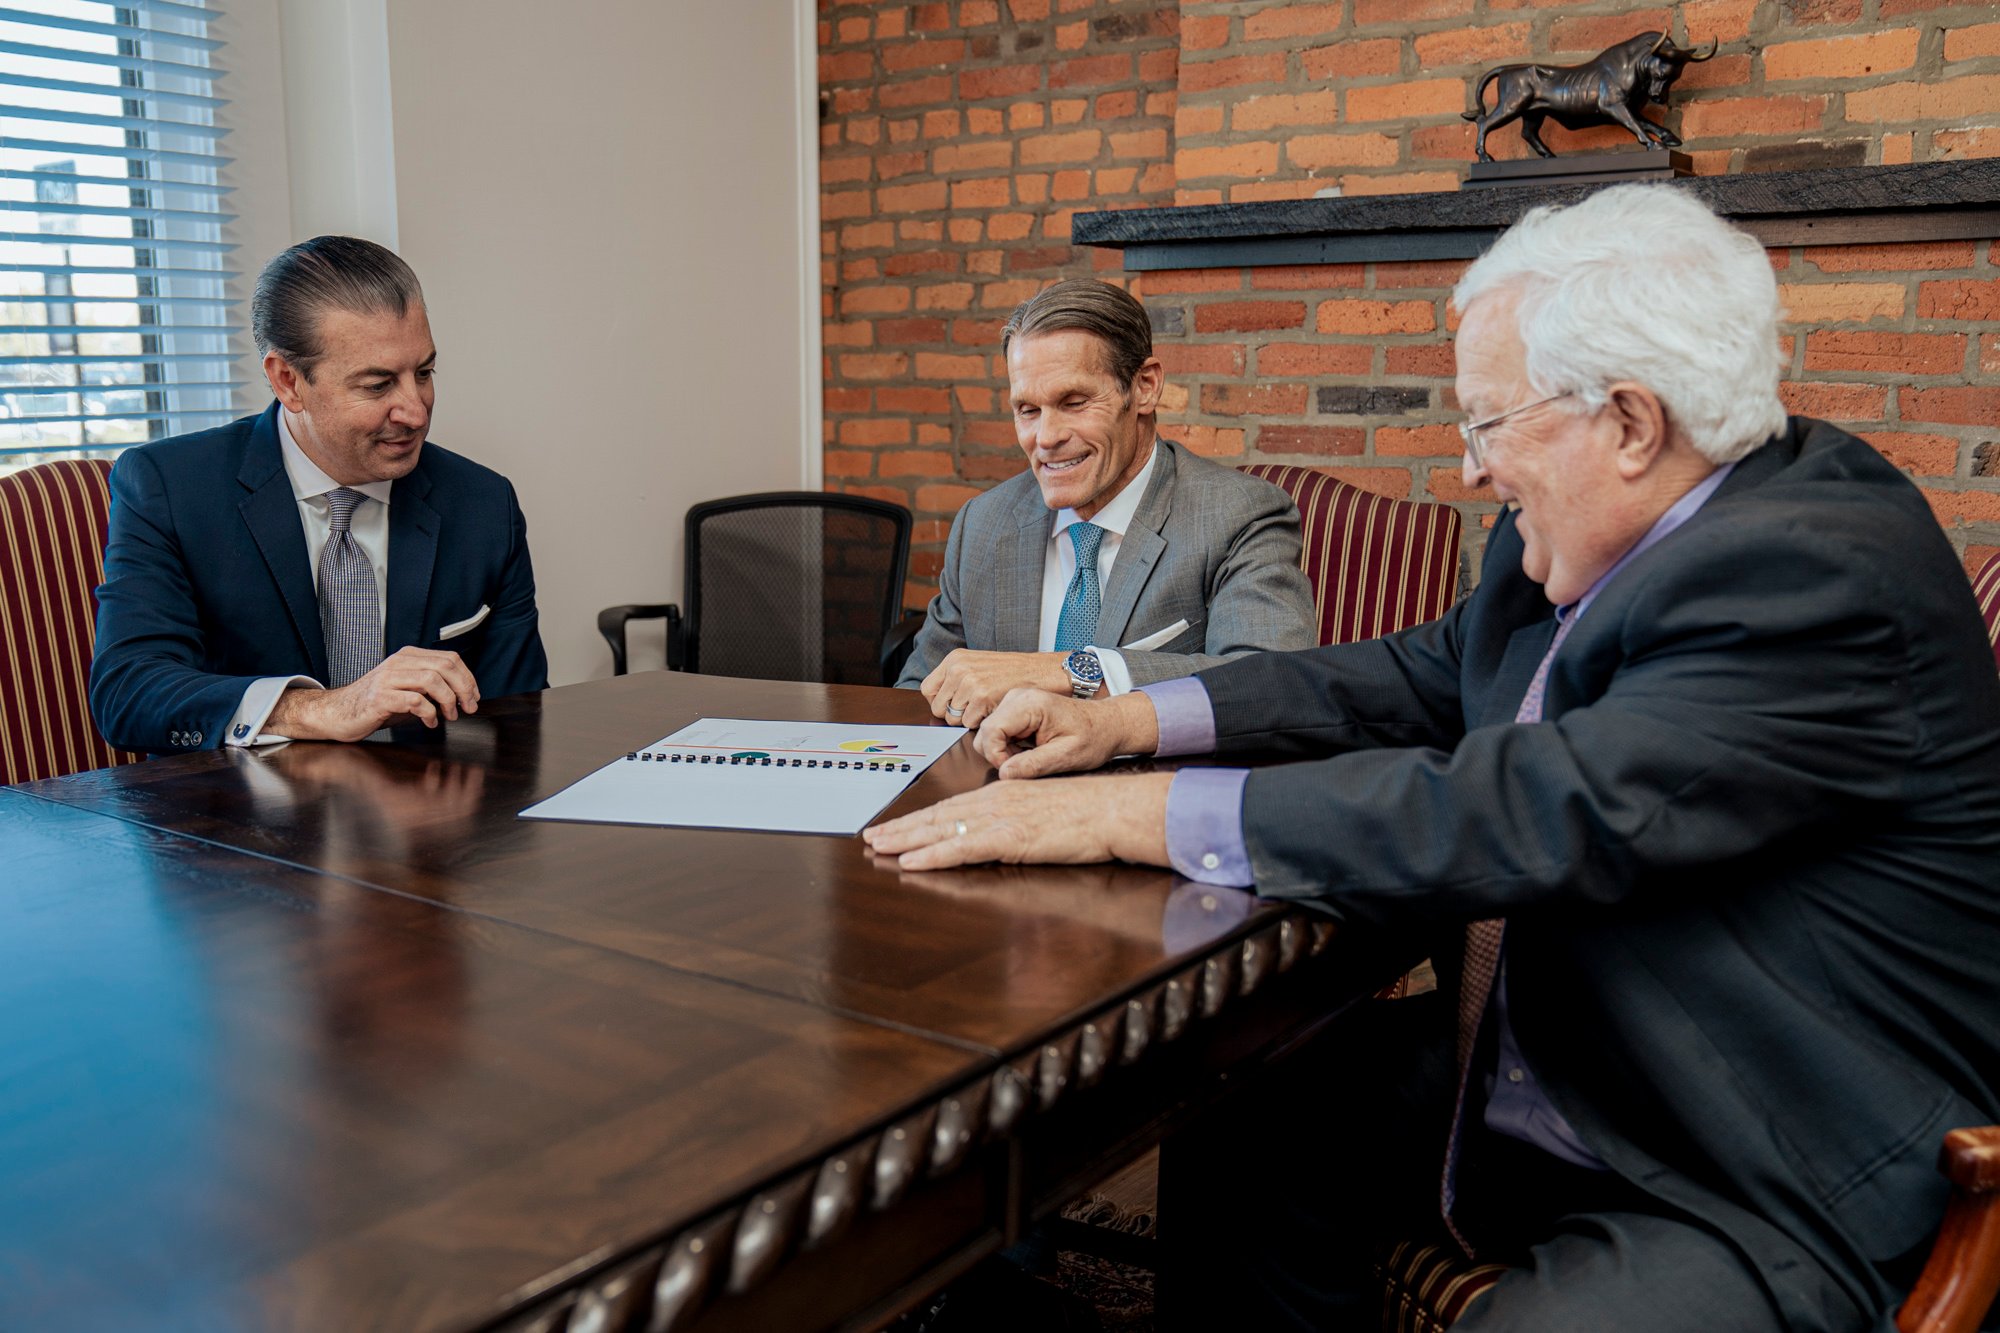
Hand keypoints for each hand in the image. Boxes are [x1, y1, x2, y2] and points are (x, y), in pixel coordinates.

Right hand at [266, 647, 479, 741]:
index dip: (468, 678)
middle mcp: (399, 663)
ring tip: (449, 716)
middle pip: (445, 666)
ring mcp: (388, 679)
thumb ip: (431, 685)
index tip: (474, 697)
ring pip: (432, 680)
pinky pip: (414, 701)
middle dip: (464, 688)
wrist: (337, 713)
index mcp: (408, 657)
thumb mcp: (407, 688)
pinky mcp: (380, 698)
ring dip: (448, 701)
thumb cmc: (376, 703)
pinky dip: (429, 713)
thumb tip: (464, 693)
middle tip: (469, 708)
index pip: (450, 659)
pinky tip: (430, 723)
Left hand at [861, 772, 1172, 870]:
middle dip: (902, 827)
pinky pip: (962, 847)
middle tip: (871, 836)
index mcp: (1004, 793)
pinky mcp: (1009, 838)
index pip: (953, 806)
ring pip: (942, 829)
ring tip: (878, 848)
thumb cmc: (1090, 811)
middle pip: (938, 815)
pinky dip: (933, 854)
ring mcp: (1000, 818)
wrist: (1114, 808)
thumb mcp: (1047, 810)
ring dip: (906, 840)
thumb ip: (1021, 821)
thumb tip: (1003, 835)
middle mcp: (995, 801)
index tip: (896, 825)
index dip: (921, 817)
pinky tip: (912, 861)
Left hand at [920, 649, 1076, 728]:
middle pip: (937, 707)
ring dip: (968, 720)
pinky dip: (981, 724)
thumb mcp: (978, 666)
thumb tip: (936, 706)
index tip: (955, 705)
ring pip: (952, 719)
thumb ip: (956, 680)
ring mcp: (969, 682)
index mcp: (955, 659)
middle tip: (974, 709)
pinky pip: (968, 724)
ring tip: (986, 708)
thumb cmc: (1013, 672)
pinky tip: (994, 711)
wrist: (1040, 672)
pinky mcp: (981, 697)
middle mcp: (958, 669)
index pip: (927, 690)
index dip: (940, 702)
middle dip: (953, 714)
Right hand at [973, 688, 1160, 778]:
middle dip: (999, 754)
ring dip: (1004, 750)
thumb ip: (1034, 765)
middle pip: (985, 732)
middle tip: (1027, 763)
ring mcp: (1015, 699)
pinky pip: (997, 730)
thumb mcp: (1067, 757)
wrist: (1105, 725)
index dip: (997, 756)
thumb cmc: (1093, 737)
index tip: (1016, 768)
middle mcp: (1018, 696)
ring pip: (988, 732)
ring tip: (1031, 754)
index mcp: (1030, 704)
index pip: (990, 731)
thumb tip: (1004, 773)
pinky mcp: (1015, 707)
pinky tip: (1029, 747)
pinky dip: (1008, 745)